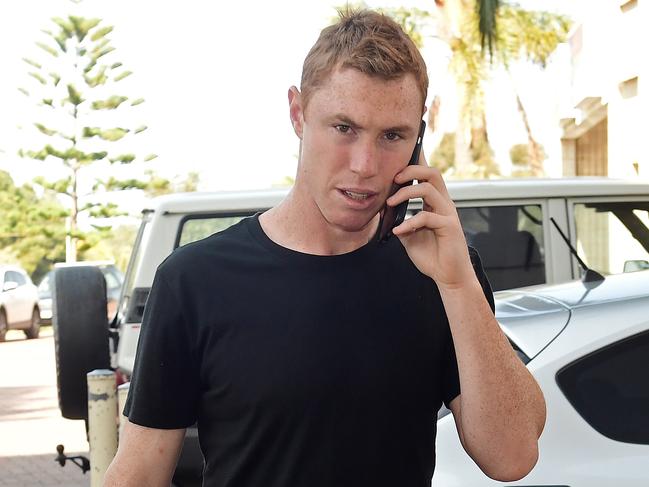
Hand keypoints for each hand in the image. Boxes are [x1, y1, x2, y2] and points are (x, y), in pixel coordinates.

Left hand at [387, 153, 474, 289]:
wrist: (448, 276)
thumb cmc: (431, 255)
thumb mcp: (409, 234)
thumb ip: (400, 220)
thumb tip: (384, 209)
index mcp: (435, 203)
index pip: (428, 176)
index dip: (417, 162)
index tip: (402, 155)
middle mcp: (444, 204)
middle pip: (432, 173)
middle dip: (411, 170)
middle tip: (393, 178)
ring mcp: (448, 214)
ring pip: (429, 189)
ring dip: (406, 192)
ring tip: (390, 203)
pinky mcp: (449, 227)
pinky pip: (426, 216)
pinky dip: (409, 222)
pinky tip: (398, 231)